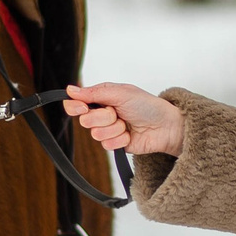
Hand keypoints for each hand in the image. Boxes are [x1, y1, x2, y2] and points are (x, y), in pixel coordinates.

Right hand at [63, 81, 183, 157]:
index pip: (76, 103)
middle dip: (102, 117)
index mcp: (101, 98)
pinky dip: (120, 139)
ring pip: (96, 134)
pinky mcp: (115, 144)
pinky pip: (106, 145)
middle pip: (84, 120)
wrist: (165, 126)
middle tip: (117, 113)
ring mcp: (108, 130)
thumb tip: (70, 90)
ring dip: (114, 128)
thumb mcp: (120, 93)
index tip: (84, 107)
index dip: (75, 107)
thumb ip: (94, 93)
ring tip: (127, 123)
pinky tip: (130, 135)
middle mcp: (102, 114)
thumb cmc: (147, 105)